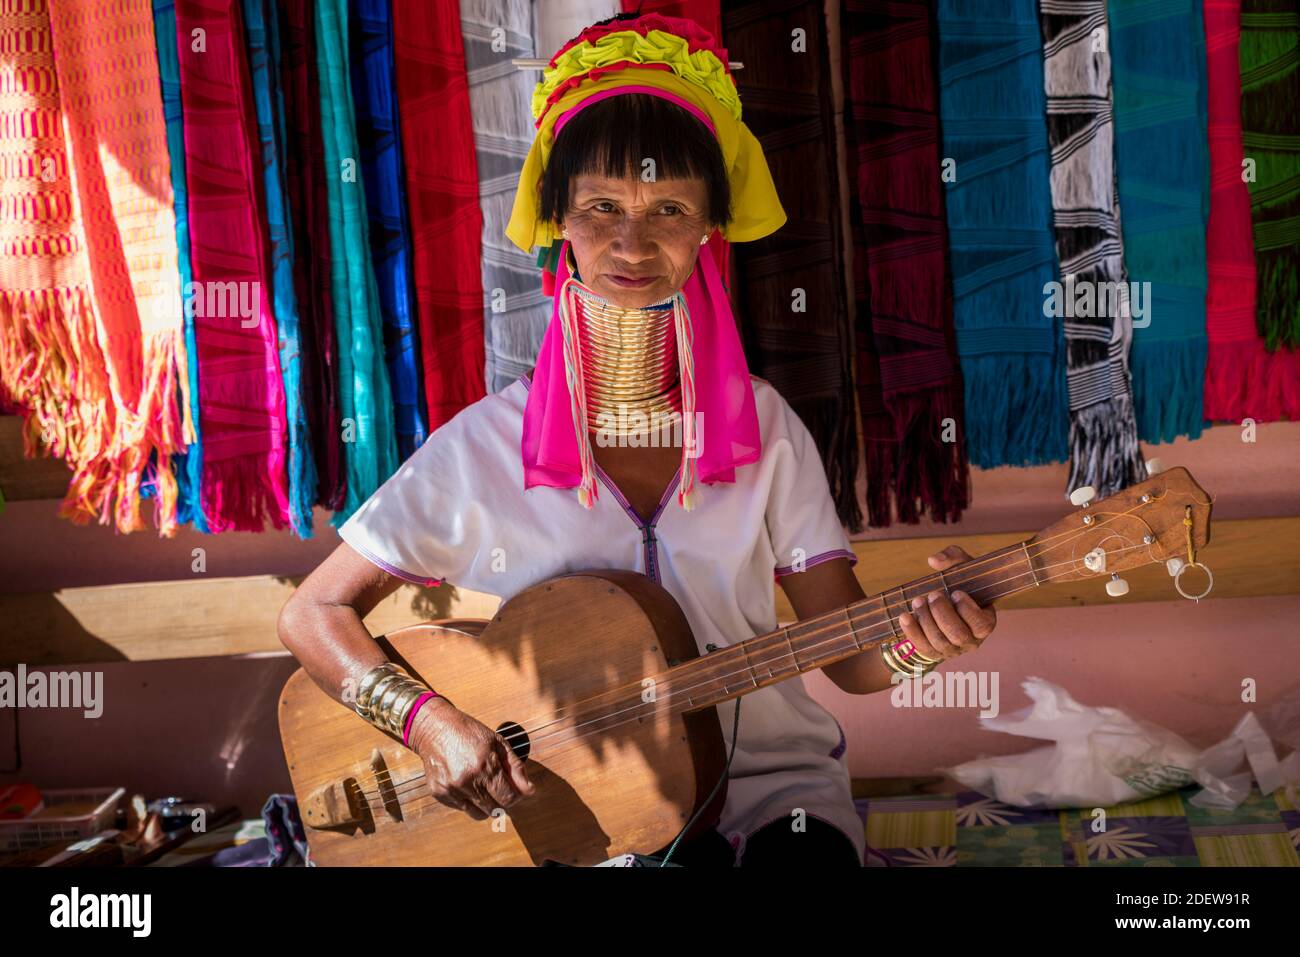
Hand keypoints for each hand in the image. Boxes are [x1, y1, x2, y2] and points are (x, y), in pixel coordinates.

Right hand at [407, 697, 534, 819]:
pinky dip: (469, 802)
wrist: (435, 729)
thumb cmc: (469, 732)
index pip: (508, 798)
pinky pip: (462, 809)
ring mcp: (452, 789)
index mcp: (485, 766)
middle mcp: (468, 780)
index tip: (515, 790)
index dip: (516, 796)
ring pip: (479, 814)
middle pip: (495, 809)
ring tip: (484, 787)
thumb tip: (529, 790)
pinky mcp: (440, 794)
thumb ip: (515, 767)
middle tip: (500, 787)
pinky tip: (468, 784)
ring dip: (487, 805)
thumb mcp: (498, 743)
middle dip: (502, 800)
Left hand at [895, 545, 996, 663]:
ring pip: (940, 642)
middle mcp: (971, 640)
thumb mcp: (961, 567)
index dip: (968, 610)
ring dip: (926, 620)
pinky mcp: (934, 653)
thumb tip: (934, 560)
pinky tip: (904, 616)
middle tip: (933, 594)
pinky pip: (923, 648)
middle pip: (958, 635)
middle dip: (943, 614)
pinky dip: (912, 632)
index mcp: (985, 622)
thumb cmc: (958, 583)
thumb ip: (953, 557)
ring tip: (918, 601)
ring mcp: (953, 649)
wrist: (943, 604)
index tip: (956, 592)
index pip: (982, 624)